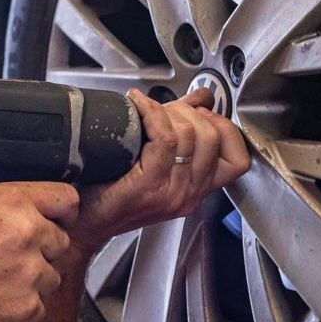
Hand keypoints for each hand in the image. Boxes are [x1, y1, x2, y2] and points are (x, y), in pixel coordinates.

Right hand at [0, 181, 78, 321]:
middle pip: (60, 240)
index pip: (66, 199)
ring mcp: (30, 273)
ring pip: (51, 276)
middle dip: (40, 249)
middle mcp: (27, 234)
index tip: (57, 220)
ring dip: (30, 280)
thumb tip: (16, 199)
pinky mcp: (28, 307)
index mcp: (12, 202)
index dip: (61, 211)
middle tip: (8, 258)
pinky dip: (20, 307)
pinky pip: (38, 306)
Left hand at [68, 87, 250, 253]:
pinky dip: (152, 114)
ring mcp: (171, 192)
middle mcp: (189, 194)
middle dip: (192, 113)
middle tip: (167, 109)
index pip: (237, 160)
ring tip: (149, 109)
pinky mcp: (149, 185)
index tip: (203, 114)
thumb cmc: (111, 191)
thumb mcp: (157, 161)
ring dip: (169, 111)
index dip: (225, 129)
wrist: (83, 221)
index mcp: (196, 190)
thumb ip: (182, 133)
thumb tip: (200, 100)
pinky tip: (138, 107)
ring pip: (190, 135)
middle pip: (213, 139)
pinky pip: (164, 138)